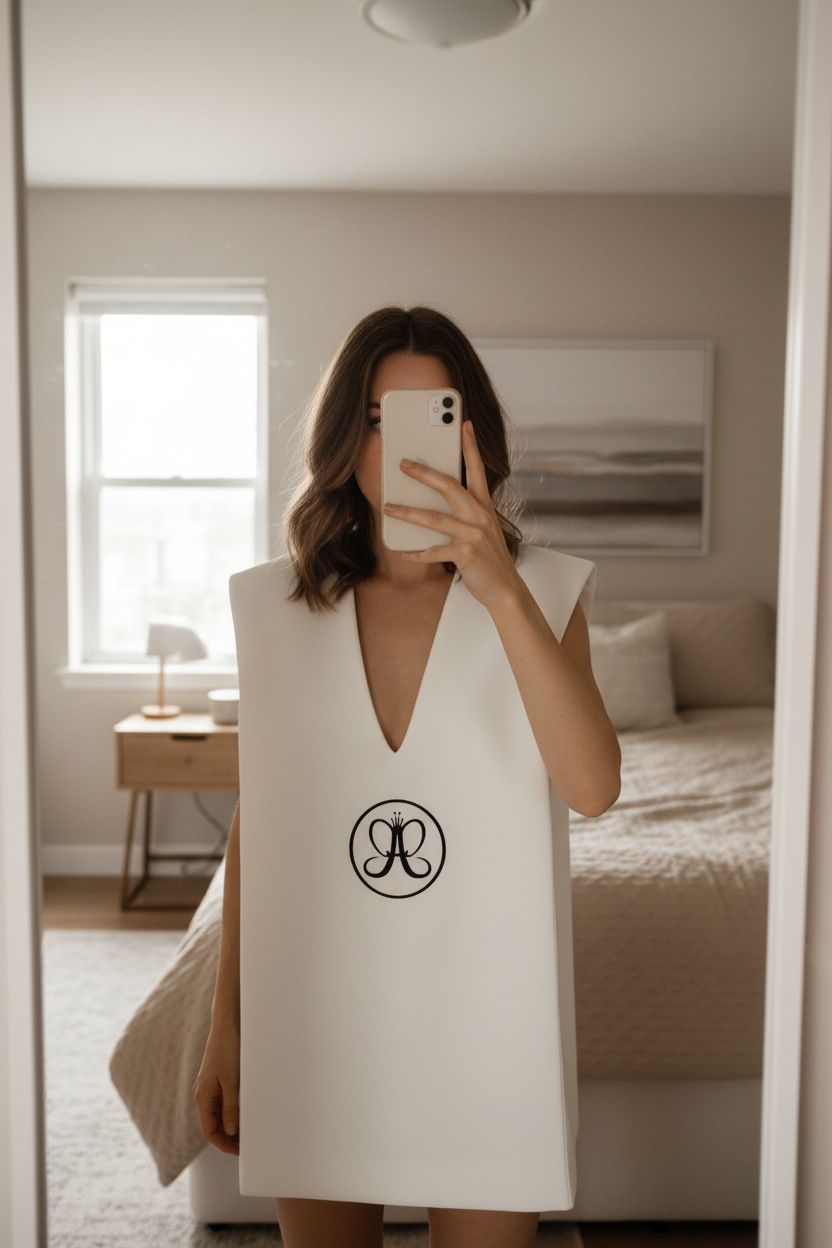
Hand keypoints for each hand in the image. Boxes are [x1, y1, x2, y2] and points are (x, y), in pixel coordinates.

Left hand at [382, 419, 523, 610]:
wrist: (505, 589)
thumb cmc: (491, 558)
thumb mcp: (483, 529)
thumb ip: (466, 513)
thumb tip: (435, 503)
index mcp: (485, 506)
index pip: (477, 470)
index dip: (470, 446)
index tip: (464, 425)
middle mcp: (480, 516)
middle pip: (449, 487)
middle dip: (424, 473)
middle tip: (403, 464)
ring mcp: (473, 535)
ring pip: (434, 518)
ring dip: (407, 513)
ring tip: (388, 508)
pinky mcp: (465, 554)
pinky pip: (433, 551)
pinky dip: (415, 552)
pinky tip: (402, 551)